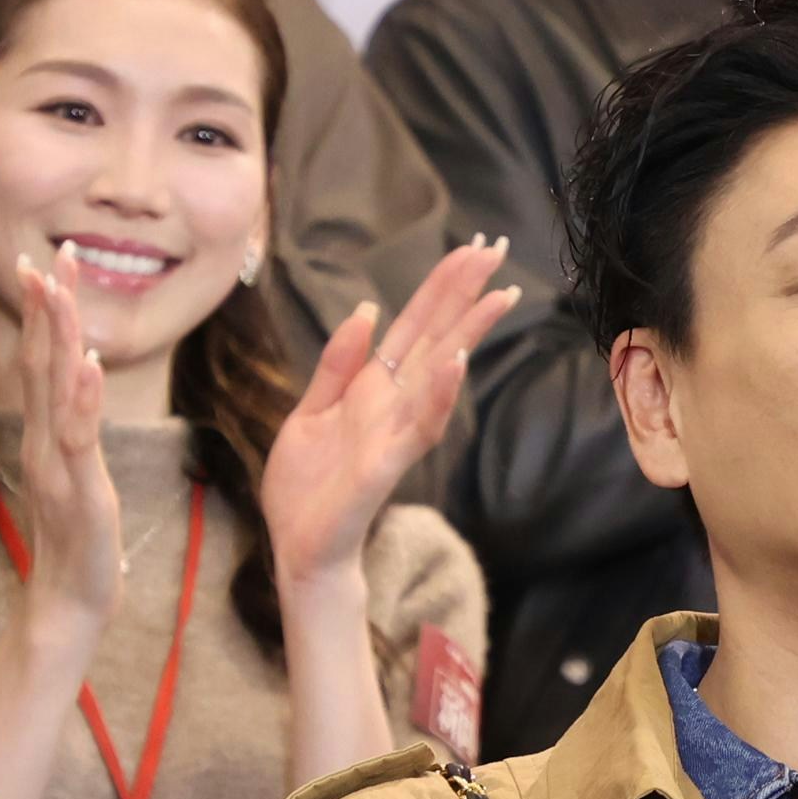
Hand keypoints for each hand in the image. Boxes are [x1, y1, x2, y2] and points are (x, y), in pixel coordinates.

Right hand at [0, 258, 123, 648]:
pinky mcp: (79, 490)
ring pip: (54, 388)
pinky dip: (81, 398)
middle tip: (49, 254)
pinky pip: (78, 437)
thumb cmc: (78, 547)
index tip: (44, 267)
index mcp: (47, 438)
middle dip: (48, 307)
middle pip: (43, 363)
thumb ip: (73, 445)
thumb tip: (78, 413)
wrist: (70, 604)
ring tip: (58, 287)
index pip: (42, 366)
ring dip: (57, 335)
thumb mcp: (77, 482)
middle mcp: (45, 443)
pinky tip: (86, 363)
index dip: (43, 316)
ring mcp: (58, 465)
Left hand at [261, 238, 516, 597]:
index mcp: (374, 388)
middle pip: (437, 338)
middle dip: (466, 295)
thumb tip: (366, 308)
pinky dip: (438, 395)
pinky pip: (416, 426)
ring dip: (466, 336)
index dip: (442, 286)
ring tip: (495, 297)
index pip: (416, 326)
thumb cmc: (307, 489)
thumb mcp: (309, 411)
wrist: (298, 550)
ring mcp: (394, 434)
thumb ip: (338, 364)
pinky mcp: (384, 466)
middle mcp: (393, 405)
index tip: (473, 248)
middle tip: (498, 249)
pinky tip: (454, 362)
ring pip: (437, 376)